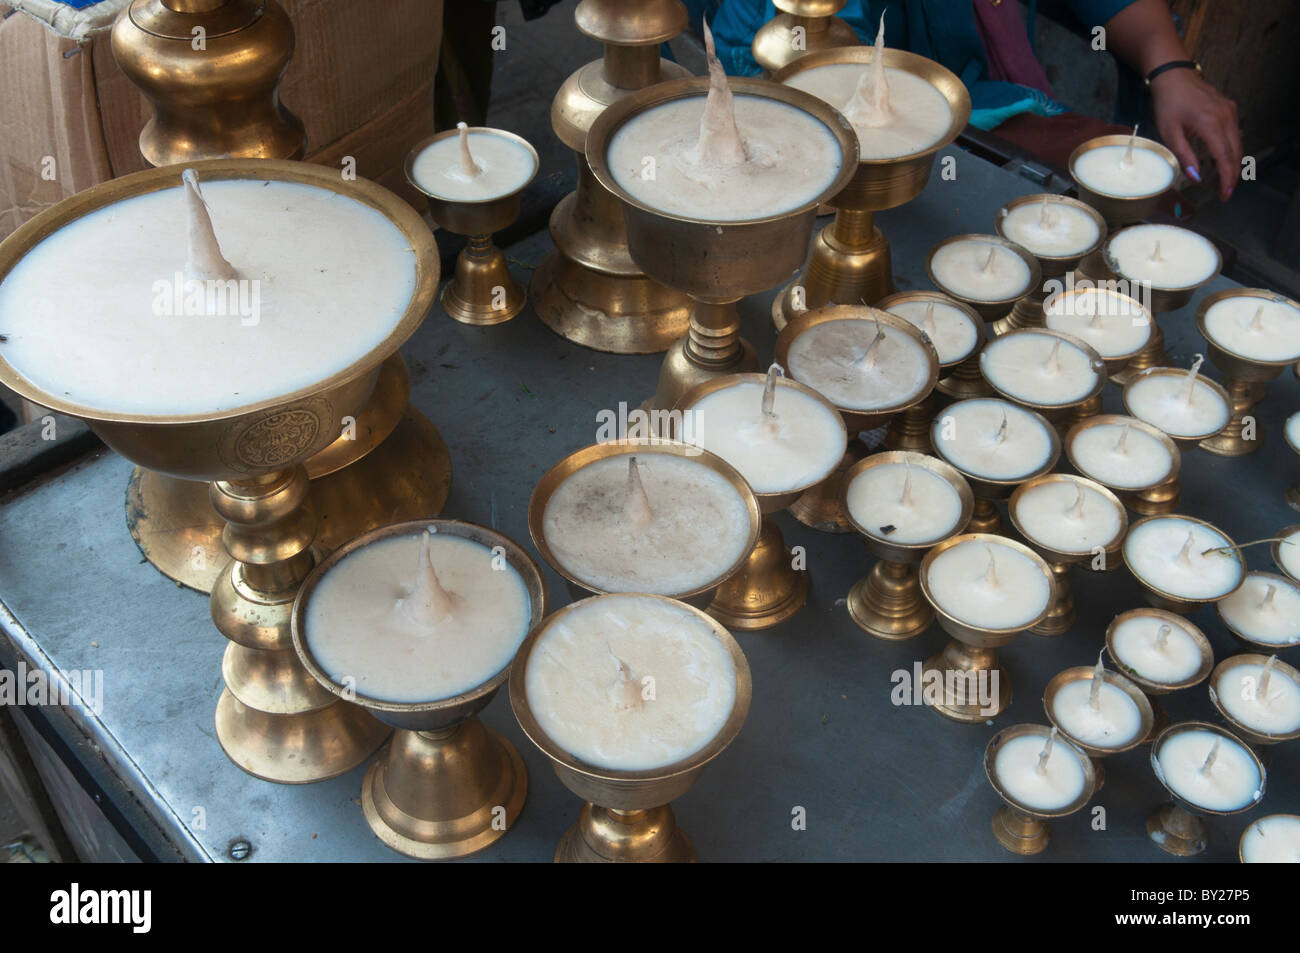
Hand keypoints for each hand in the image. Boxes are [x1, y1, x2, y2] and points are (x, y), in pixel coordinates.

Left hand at [1149, 68, 1241, 200]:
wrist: (1174, 76)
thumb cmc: (1168, 103)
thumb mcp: (1170, 132)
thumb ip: (1184, 156)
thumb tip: (1196, 178)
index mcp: (1210, 123)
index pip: (1224, 157)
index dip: (1226, 178)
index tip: (1224, 194)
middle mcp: (1226, 117)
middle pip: (1235, 153)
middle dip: (1230, 175)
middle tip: (1222, 193)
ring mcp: (1230, 112)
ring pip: (1237, 144)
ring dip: (1229, 164)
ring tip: (1214, 179)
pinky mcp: (1229, 109)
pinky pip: (1233, 134)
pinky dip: (1227, 150)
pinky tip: (1215, 161)